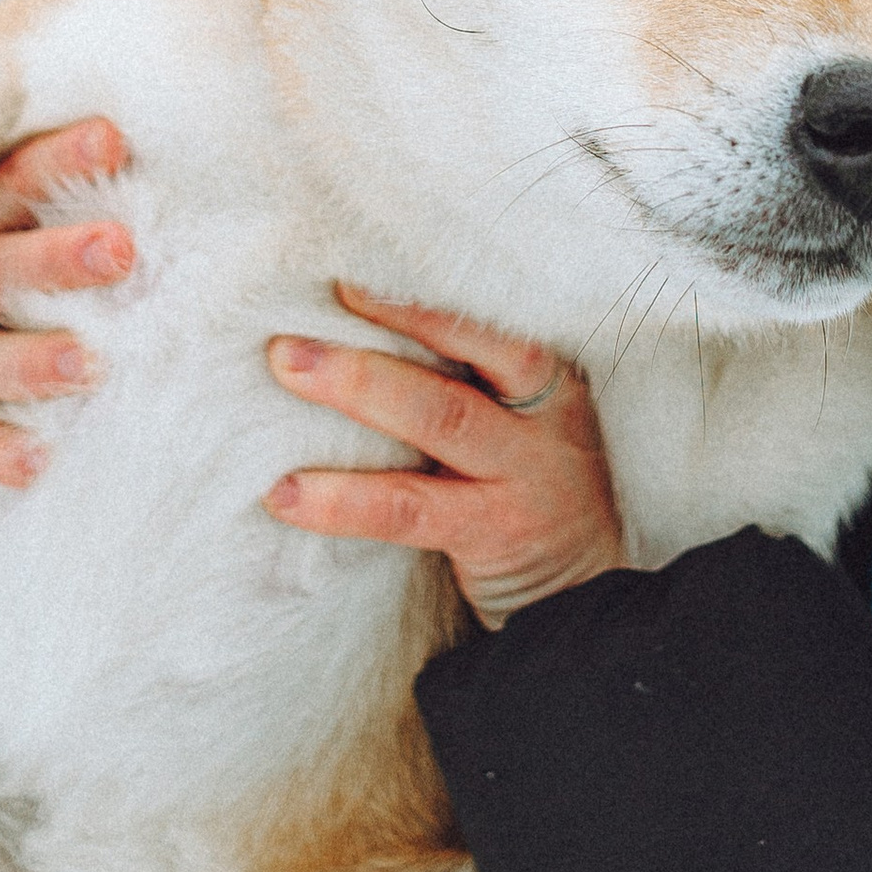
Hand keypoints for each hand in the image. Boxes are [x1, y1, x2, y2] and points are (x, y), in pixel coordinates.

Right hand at [0, 123, 135, 487]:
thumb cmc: (51, 268)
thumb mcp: (68, 218)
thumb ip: (115, 195)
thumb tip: (209, 153)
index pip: (17, 180)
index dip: (60, 160)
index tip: (114, 140)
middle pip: (0, 266)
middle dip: (58, 258)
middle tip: (123, 251)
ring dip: (34, 361)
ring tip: (90, 364)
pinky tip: (39, 461)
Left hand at [263, 292, 623, 625]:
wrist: (587, 594)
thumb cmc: (527, 494)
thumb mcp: (519, 428)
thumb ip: (460, 387)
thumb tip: (343, 341)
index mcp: (547, 379)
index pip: (484, 323)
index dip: (416, 301)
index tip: (346, 277)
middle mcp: (544, 417)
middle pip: (463, 358)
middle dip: (379, 332)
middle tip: (295, 331)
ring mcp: (525, 476)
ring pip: (439, 418)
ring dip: (357, 391)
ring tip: (288, 372)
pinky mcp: (496, 532)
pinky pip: (409, 510)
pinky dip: (341, 500)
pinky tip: (284, 494)